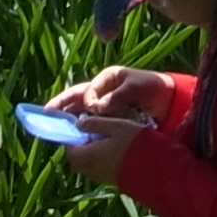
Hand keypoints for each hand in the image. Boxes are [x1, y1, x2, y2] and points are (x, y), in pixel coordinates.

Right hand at [52, 66, 176, 121]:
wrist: (171, 102)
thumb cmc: (155, 88)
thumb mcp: (138, 87)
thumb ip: (118, 95)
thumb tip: (96, 107)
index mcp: (107, 78)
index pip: (88, 89)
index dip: (86, 99)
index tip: (91, 109)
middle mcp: (102, 91)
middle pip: (76, 97)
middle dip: (61, 105)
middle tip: (45, 113)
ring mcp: (104, 105)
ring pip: (80, 111)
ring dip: (68, 118)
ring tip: (55, 128)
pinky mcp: (109, 119)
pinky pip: (91, 123)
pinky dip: (82, 128)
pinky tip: (74, 137)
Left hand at [59, 114, 145, 186]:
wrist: (156, 169)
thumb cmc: (135, 143)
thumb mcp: (116, 126)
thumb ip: (95, 124)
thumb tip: (78, 124)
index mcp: (88, 155)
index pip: (70, 149)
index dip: (73, 137)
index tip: (83, 128)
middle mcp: (91, 169)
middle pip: (77, 160)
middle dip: (81, 147)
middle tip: (94, 134)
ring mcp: (102, 177)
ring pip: (88, 166)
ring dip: (91, 155)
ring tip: (107, 142)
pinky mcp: (113, 181)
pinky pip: (99, 170)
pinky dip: (101, 161)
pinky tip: (116, 152)